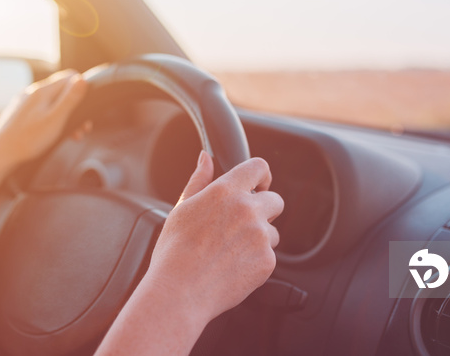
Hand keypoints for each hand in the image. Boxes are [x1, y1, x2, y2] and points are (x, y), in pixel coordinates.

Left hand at [0, 69, 87, 168]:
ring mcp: (24, 103)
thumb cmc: (28, 139)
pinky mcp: (19, 113)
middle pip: (62, 91)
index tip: (87, 110)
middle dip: (75, 108)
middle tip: (83, 129)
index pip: (69, 77)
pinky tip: (52, 135)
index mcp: (42, 91)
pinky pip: (42, 111)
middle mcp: (32, 92)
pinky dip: (52, 120)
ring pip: (52, 103)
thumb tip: (82, 79)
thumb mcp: (55, 119)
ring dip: (65, 116)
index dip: (82, 89)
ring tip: (71, 135)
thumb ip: (70, 99)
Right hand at [142, 152, 283, 324]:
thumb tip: (205, 158)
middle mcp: (247, 209)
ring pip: (273, 232)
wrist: (179, 292)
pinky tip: (233, 267)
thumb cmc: (174, 252)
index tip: (258, 186)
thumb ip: (199, 180)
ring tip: (230, 252)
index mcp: (226, 192)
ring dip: (259, 238)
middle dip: (264, 210)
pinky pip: (269, 255)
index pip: (259, 167)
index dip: (261, 176)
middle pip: (276, 200)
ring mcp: (260, 235)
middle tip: (241, 226)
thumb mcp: (182, 208)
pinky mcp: (267, 260)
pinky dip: (256, 261)